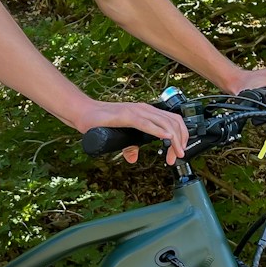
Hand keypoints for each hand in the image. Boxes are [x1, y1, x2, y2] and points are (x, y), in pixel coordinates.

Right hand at [72, 99, 190, 164]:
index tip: (179, 152)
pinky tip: (166, 138)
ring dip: (174, 139)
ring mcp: (136, 111)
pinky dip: (160, 131)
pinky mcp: (127, 115)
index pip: (172, 121)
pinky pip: (147, 123)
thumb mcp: (121, 137)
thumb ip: (129, 146)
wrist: (84, 114)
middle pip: (173, 122)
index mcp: (146, 112)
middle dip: (181, 140)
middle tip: (179, 156)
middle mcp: (145, 109)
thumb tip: (133, 157)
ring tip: (176, 153)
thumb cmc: (101, 122)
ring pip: (165, 122)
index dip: (181, 136)